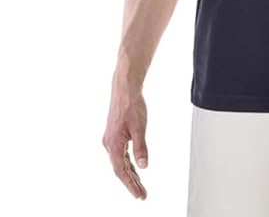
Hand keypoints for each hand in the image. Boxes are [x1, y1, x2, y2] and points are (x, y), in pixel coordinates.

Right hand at [102, 84, 148, 199]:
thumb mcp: (140, 127)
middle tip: (141, 195)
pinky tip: (134, 168)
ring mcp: (111, 140)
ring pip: (120, 162)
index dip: (130, 185)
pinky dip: (127, 163)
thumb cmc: (131, 105)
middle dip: (131, 183)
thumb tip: (143, 166)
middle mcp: (109, 144)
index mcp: (114, 144)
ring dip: (130, 174)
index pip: (121, 171)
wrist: (125, 89)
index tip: (139, 195)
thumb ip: (141, 148)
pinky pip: (120, 154)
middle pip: (120, 169)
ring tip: (139, 185)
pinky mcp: (114, 135)